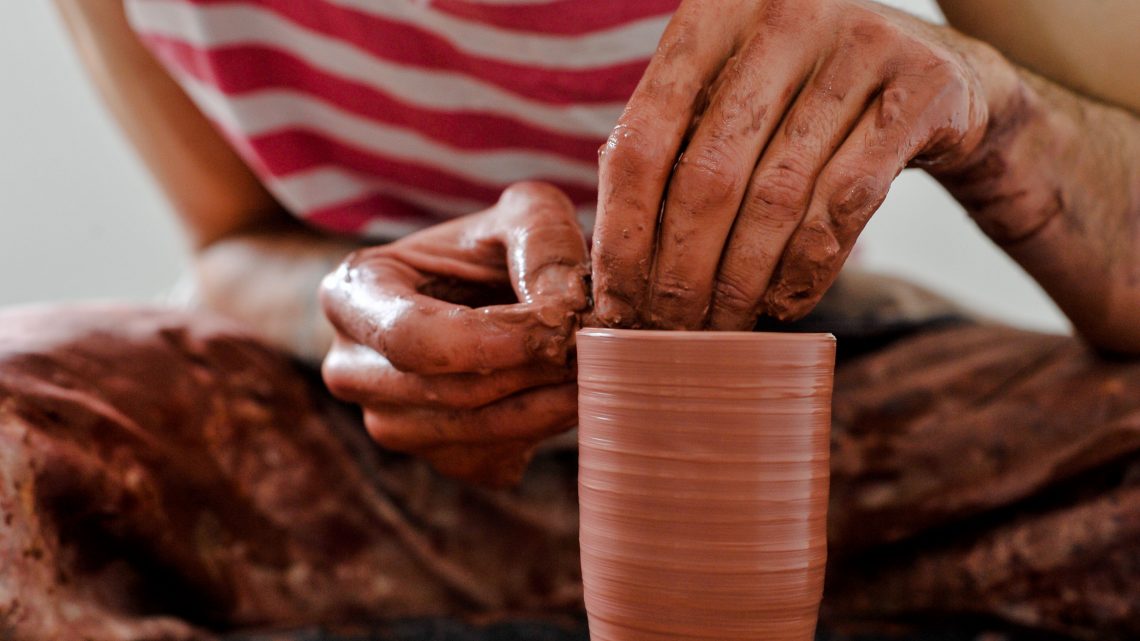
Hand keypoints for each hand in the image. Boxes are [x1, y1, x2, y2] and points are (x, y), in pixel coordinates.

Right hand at [320, 183, 589, 487]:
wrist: (490, 293)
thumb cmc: (498, 246)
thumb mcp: (525, 215)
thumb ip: (544, 243)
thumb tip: (561, 308)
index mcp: (351, 294)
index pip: (411, 336)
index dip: (491, 340)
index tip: (559, 326)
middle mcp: (352, 369)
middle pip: (445, 392)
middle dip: (530, 372)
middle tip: (597, 348)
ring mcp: (388, 423)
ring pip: (472, 434)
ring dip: (545, 406)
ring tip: (596, 369)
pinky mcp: (436, 458)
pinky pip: (489, 463)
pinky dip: (539, 433)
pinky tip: (567, 394)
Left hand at [592, 0, 1006, 329]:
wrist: (936, 72)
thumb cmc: (802, 99)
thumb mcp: (732, 100)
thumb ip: (675, 149)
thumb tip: (611, 263)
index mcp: (714, 14)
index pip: (642, 137)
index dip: (621, 232)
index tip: (613, 302)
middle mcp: (784, 15)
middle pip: (707, 175)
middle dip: (680, 272)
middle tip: (668, 329)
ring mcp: (859, 44)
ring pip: (777, 196)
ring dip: (741, 282)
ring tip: (723, 327)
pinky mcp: (920, 90)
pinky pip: (846, 203)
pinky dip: (806, 269)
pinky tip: (783, 304)